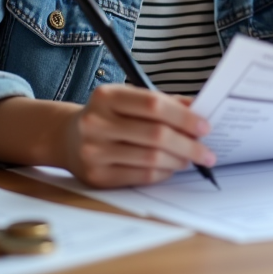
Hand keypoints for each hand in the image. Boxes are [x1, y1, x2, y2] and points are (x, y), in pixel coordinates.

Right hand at [62, 84, 214, 187]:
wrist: (67, 137)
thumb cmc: (108, 116)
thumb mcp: (128, 99)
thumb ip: (163, 102)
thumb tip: (199, 110)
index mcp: (106, 96)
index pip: (153, 105)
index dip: (183, 116)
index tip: (204, 126)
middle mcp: (96, 123)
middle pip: (155, 135)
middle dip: (188, 144)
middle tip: (206, 151)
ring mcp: (94, 152)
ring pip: (151, 159)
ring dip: (179, 161)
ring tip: (190, 159)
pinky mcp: (96, 176)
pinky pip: (141, 176)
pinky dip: (163, 173)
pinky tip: (171, 168)